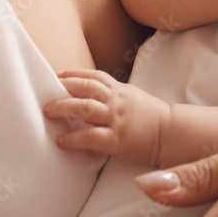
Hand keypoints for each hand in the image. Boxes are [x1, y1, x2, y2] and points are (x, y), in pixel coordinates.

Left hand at [44, 69, 171, 166]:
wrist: (172, 135)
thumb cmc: (152, 119)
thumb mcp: (134, 99)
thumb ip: (115, 96)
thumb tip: (92, 96)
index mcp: (120, 91)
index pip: (94, 77)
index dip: (73, 75)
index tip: (57, 75)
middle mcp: (117, 102)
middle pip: (85, 88)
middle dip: (63, 89)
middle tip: (44, 95)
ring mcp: (117, 120)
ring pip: (85, 108)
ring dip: (63, 108)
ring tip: (47, 112)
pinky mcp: (117, 140)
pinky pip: (91, 137)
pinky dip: (73, 139)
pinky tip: (61, 141)